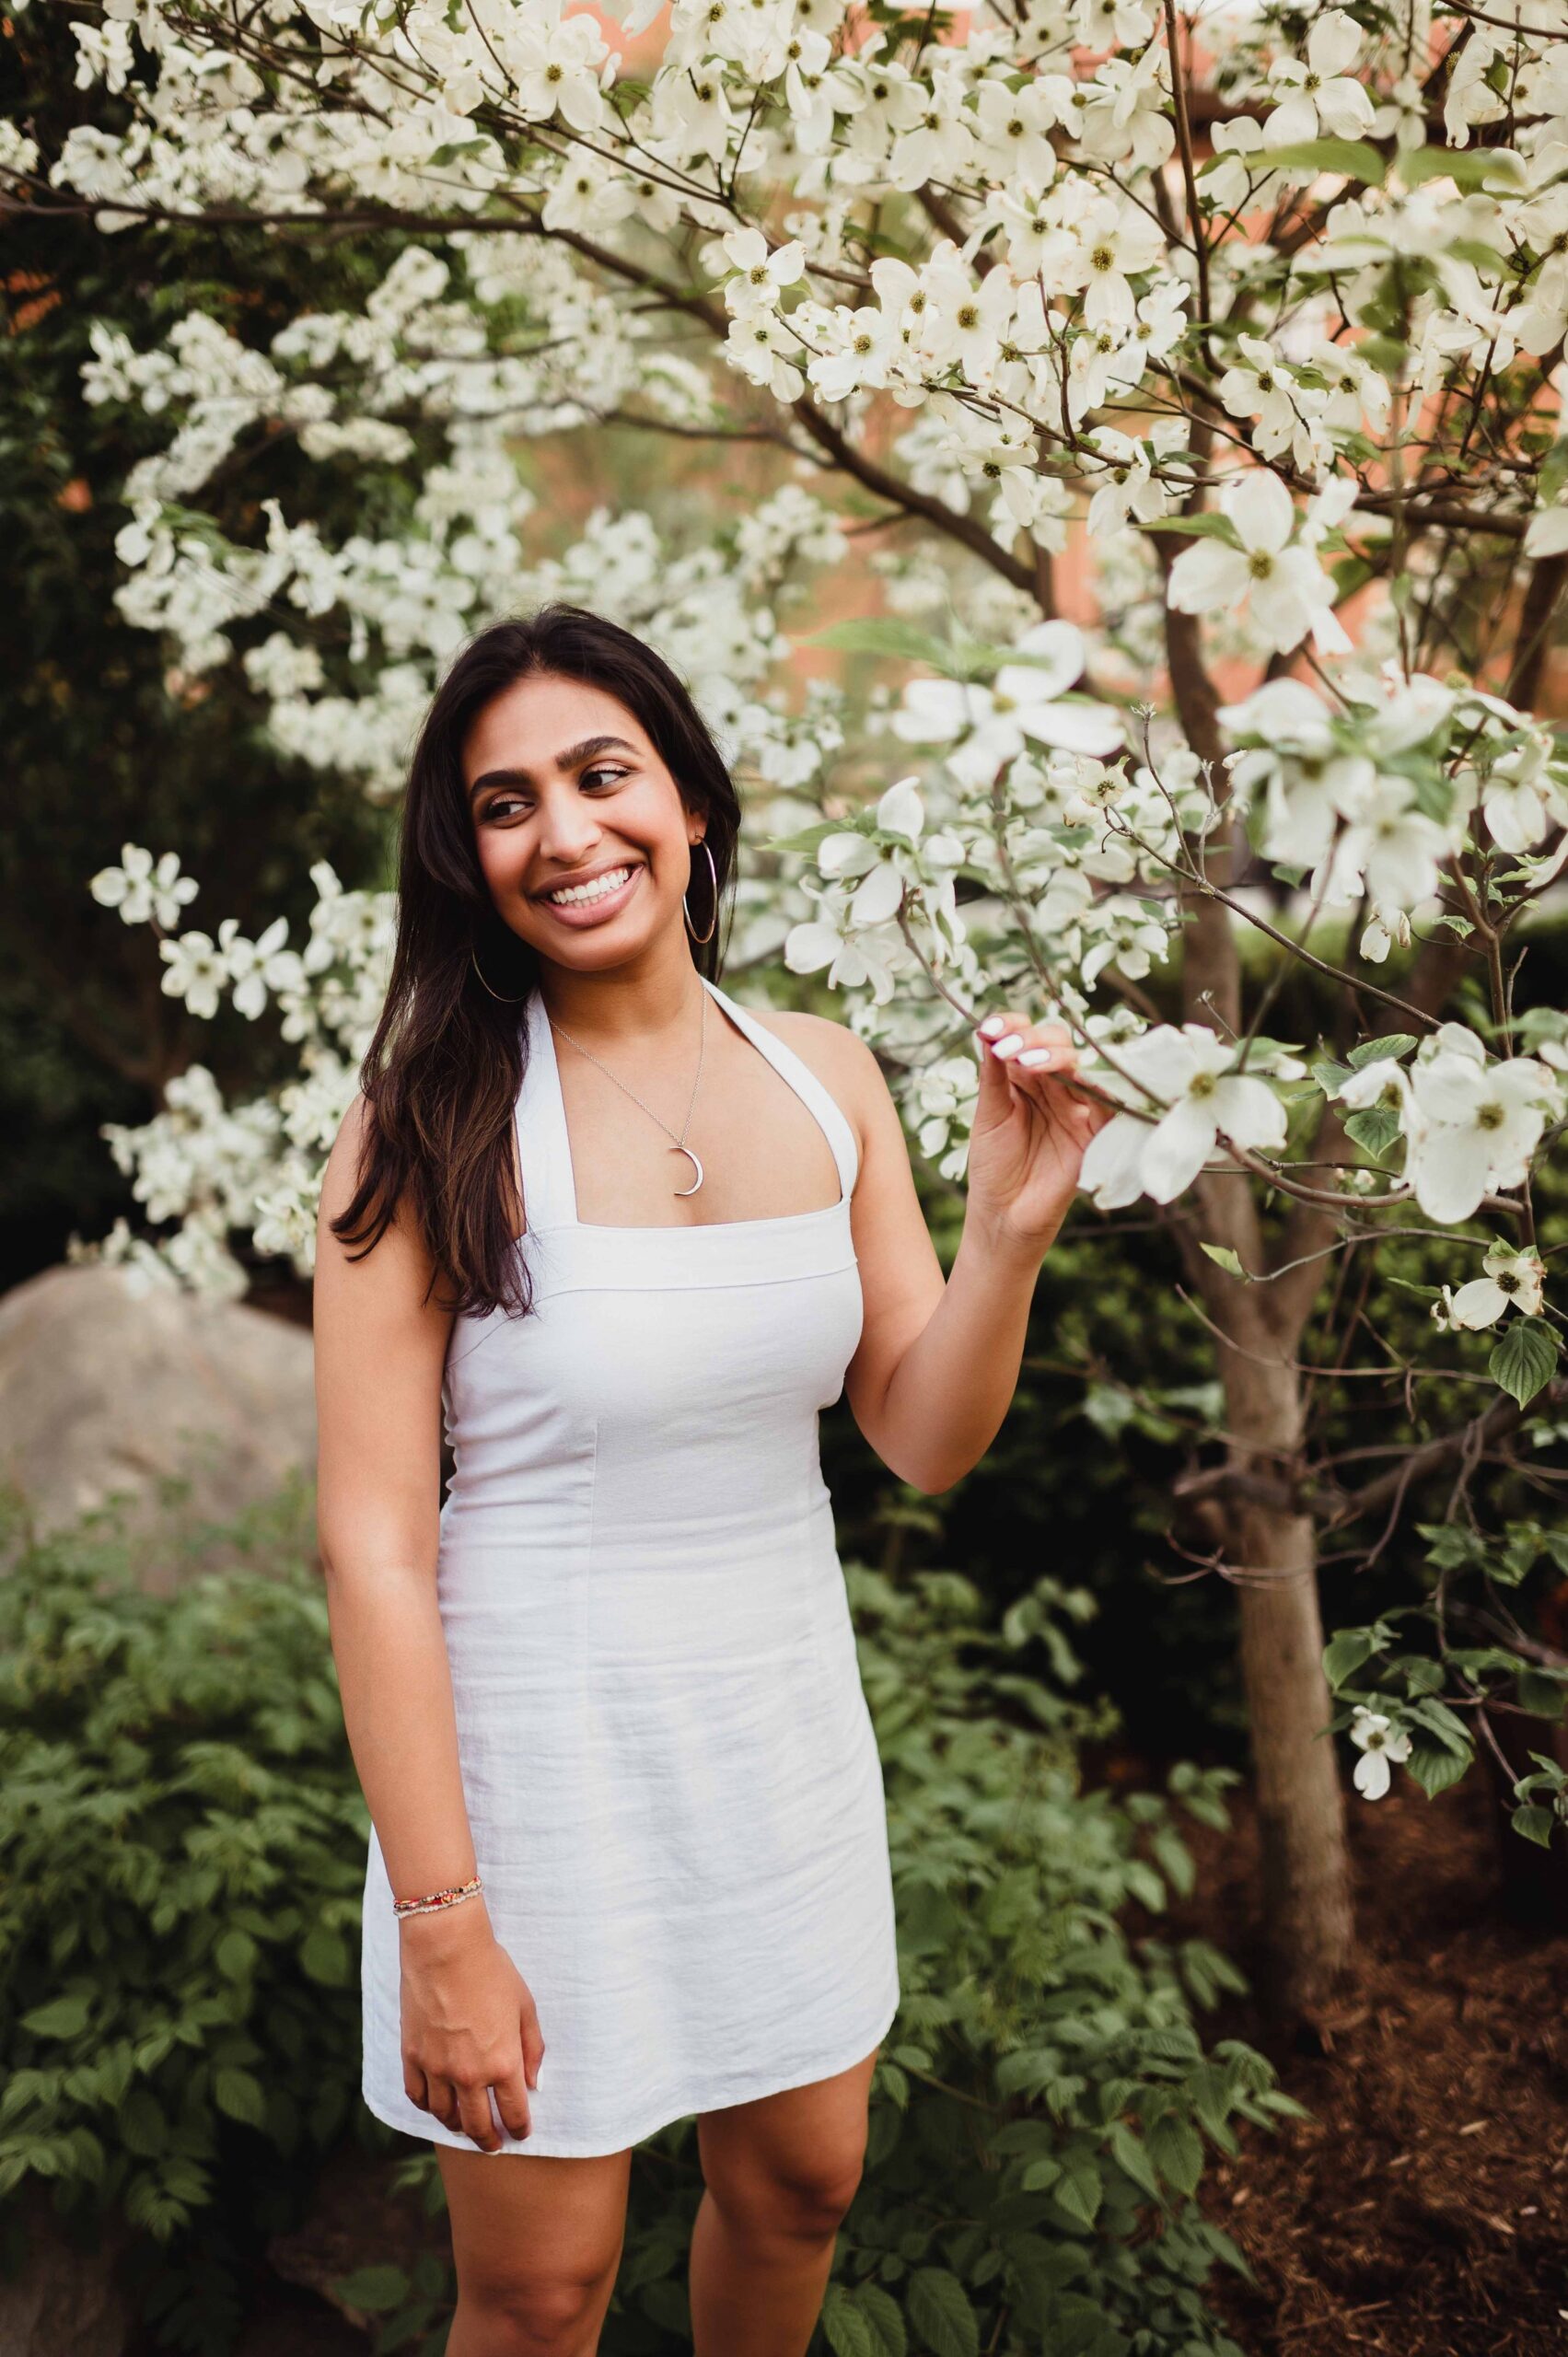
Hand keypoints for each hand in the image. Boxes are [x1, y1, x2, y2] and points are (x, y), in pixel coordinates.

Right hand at [398, 1900, 544, 2149]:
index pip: (514, 2112)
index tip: (522, 2132)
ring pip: (445, 2117)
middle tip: (494, 2144)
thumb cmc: (492, 1971)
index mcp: (502, 2063)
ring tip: (466, 2126)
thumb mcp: (525, 2006)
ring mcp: (436, 2068)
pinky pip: (417, 2097)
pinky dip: (428, 2107)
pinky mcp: (411, 2056)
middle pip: (478, 2126)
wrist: (446, 1948)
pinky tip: (437, 2105)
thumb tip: (533, 2083)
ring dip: (458, 2126)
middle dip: (489, 2140)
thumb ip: (532, 2048)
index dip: (520, 2128)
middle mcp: (468, 2074)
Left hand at [965, 1007, 1115, 1251]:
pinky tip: (1073, 1078)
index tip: (989, 1028)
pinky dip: (1095, 1084)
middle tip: (1009, 1050)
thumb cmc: (993, 1166)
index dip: (1012, 1025)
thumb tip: (985, 1031)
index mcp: (1024, 1077)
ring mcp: (1076, 1106)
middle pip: (1057, 1042)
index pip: (1025, 1036)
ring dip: (1056, 1057)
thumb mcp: (988, 1115)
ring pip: (1081, 1064)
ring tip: (1028, 1063)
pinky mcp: (1095, 1130)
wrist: (1005, 1216)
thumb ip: (993, 1076)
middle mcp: (1053, 1085)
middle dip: (1033, 1038)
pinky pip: (1107, 1099)